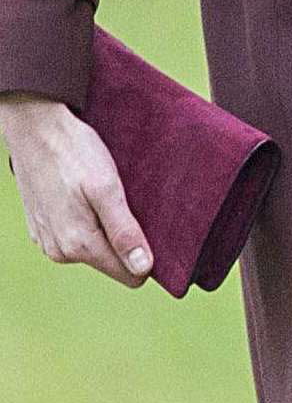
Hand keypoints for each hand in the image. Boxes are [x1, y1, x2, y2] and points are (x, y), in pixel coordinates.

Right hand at [0, 92, 151, 283]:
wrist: (34, 127)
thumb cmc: (72, 152)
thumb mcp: (107, 188)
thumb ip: (124, 231)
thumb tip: (142, 268)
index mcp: (79, 245)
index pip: (130, 275)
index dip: (145, 254)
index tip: (146, 225)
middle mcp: (60, 251)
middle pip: (111, 262)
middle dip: (123, 238)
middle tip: (121, 202)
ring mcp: (48, 240)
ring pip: (94, 248)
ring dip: (104, 227)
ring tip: (100, 195)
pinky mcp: (42, 228)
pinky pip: (75, 235)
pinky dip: (85, 219)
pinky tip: (82, 194)